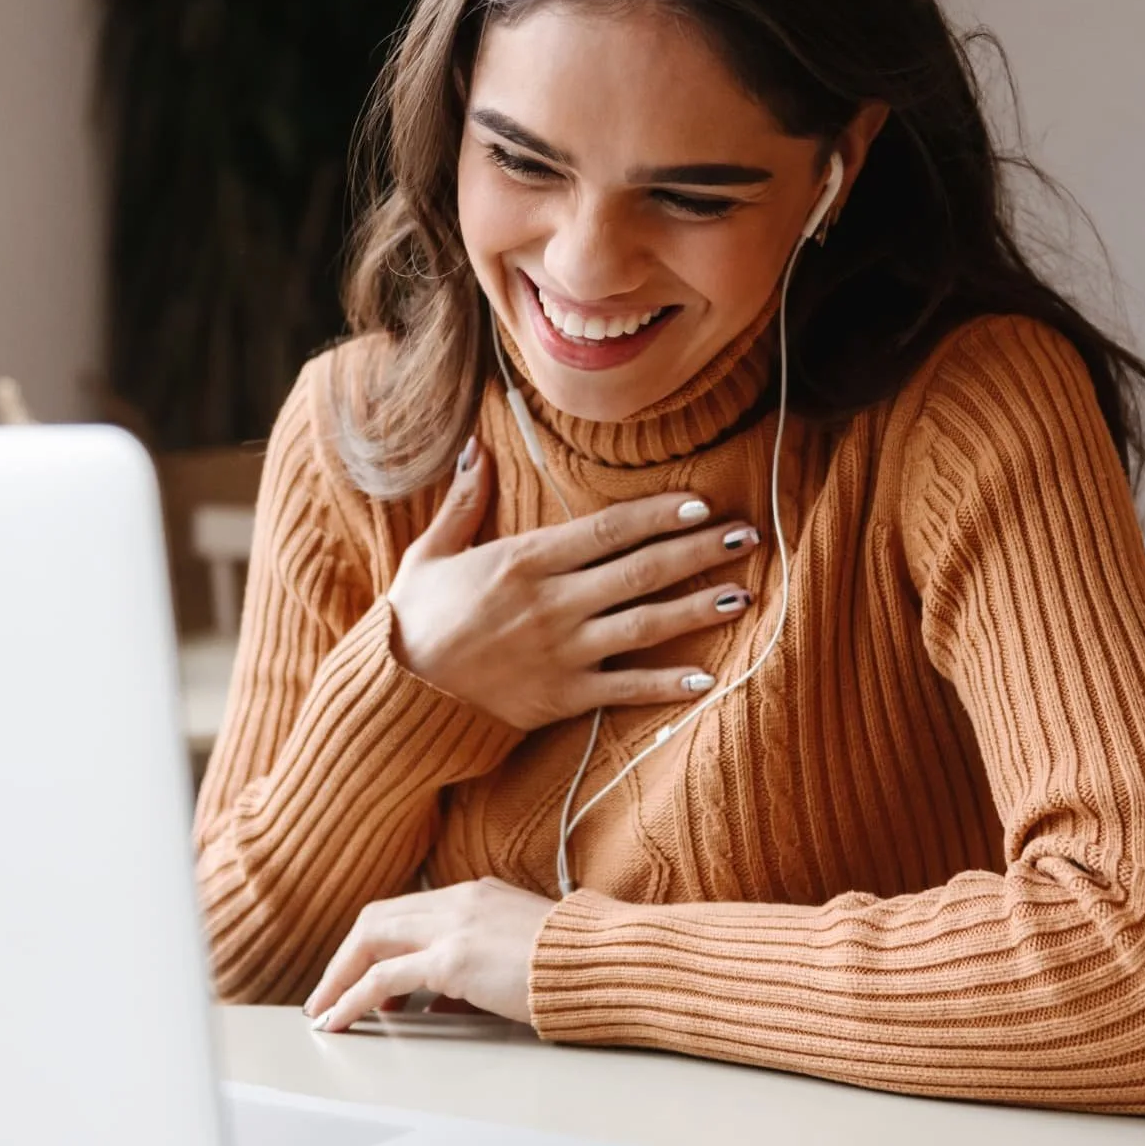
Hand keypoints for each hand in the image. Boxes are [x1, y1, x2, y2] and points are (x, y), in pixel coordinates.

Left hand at [304, 878, 556, 1030]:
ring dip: (339, 978)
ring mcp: (454, 927)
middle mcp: (459, 901)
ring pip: (370, 941)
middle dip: (344, 958)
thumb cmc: (574, 964)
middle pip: (377, 919)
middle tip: (327, 993)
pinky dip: (352, 997)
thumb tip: (445, 1002)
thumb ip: (477, 965)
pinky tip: (340, 1018)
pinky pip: (383, 978)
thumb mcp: (519, 952)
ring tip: (324, 1011)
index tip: (361, 975)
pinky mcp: (453, 960)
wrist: (604, 962)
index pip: (406, 910)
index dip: (375, 942)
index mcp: (475, 894)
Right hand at [385, 438, 760, 730]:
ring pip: (645, 625)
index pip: (608, 529)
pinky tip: (707, 679)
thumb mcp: (431, 552)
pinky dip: (667, 686)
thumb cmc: (414, 619)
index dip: (660, 513)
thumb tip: (475, 447)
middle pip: (641, 570)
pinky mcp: (562, 697)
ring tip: (743, 593)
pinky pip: (625, 690)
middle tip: (747, 535)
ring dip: (698, 608)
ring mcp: (562, 652)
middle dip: (699, 550)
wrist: (397, 694)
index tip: (701, 503)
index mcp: (526, 559)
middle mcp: (552, 602)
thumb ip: (463, 501)